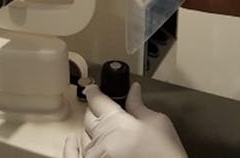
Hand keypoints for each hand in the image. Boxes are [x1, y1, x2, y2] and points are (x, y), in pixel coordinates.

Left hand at [63, 83, 186, 157]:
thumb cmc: (165, 154)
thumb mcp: (157, 123)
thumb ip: (139, 106)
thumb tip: (133, 90)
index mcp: (116, 122)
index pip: (97, 100)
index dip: (93, 91)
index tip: (92, 88)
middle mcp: (101, 139)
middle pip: (89, 117)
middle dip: (95, 111)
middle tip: (103, 109)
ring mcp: (96, 157)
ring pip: (86, 137)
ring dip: (93, 131)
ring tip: (103, 130)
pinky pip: (77, 156)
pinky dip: (75, 148)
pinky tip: (73, 142)